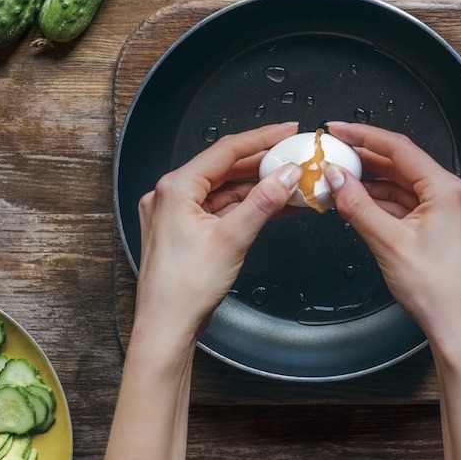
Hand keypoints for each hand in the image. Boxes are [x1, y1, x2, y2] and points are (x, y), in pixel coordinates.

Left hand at [134, 121, 301, 341]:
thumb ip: (263, 201)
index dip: (262, 138)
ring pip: (224, 189)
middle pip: (225, 168)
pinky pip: (220, 208)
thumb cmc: (183, 289)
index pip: (226, 150)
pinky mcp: (184, 231)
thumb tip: (286, 175)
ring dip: (257, 187)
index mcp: (175, 188)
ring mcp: (176, 214)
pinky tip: (273, 205)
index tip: (287, 131)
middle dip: (262, 164)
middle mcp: (171, 195)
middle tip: (294, 156)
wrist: (167, 328)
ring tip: (291, 183)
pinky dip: (246, 206)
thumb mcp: (232, 238)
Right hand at [323, 122, 460, 357]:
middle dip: (367, 160)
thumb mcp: (388, 243)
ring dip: (375, 183)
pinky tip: (363, 201)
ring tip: (341, 179)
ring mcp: (456, 210)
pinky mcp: (451, 225)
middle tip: (335, 152)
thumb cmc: (437, 293)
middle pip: (404, 165)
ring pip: (408, 185)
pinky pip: (414, 203)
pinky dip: (388, 202)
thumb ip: (358, 205)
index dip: (364, 136)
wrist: (458, 328)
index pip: (400, 149)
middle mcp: (459, 194)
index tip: (339, 130)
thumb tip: (336, 177)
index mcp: (449, 190)